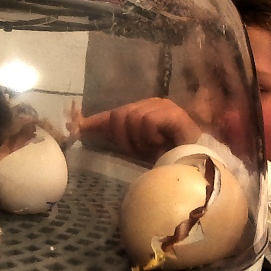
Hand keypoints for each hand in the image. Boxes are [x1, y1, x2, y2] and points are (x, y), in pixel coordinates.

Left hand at [79, 98, 203, 163]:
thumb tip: (81, 129)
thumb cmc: (166, 160)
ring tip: (155, 148)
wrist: (195, 166)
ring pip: (133, 118)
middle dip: (125, 139)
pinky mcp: (173, 112)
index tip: (76, 128)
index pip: (112, 114)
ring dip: (140, 140)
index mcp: (141, 111)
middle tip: (142, 151)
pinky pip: (147, 121)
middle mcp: (151, 104)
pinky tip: (162, 143)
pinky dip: (151, 136)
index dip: (94, 121)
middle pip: (119, 116)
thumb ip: (117, 139)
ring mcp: (163, 106)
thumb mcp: (135, 150)